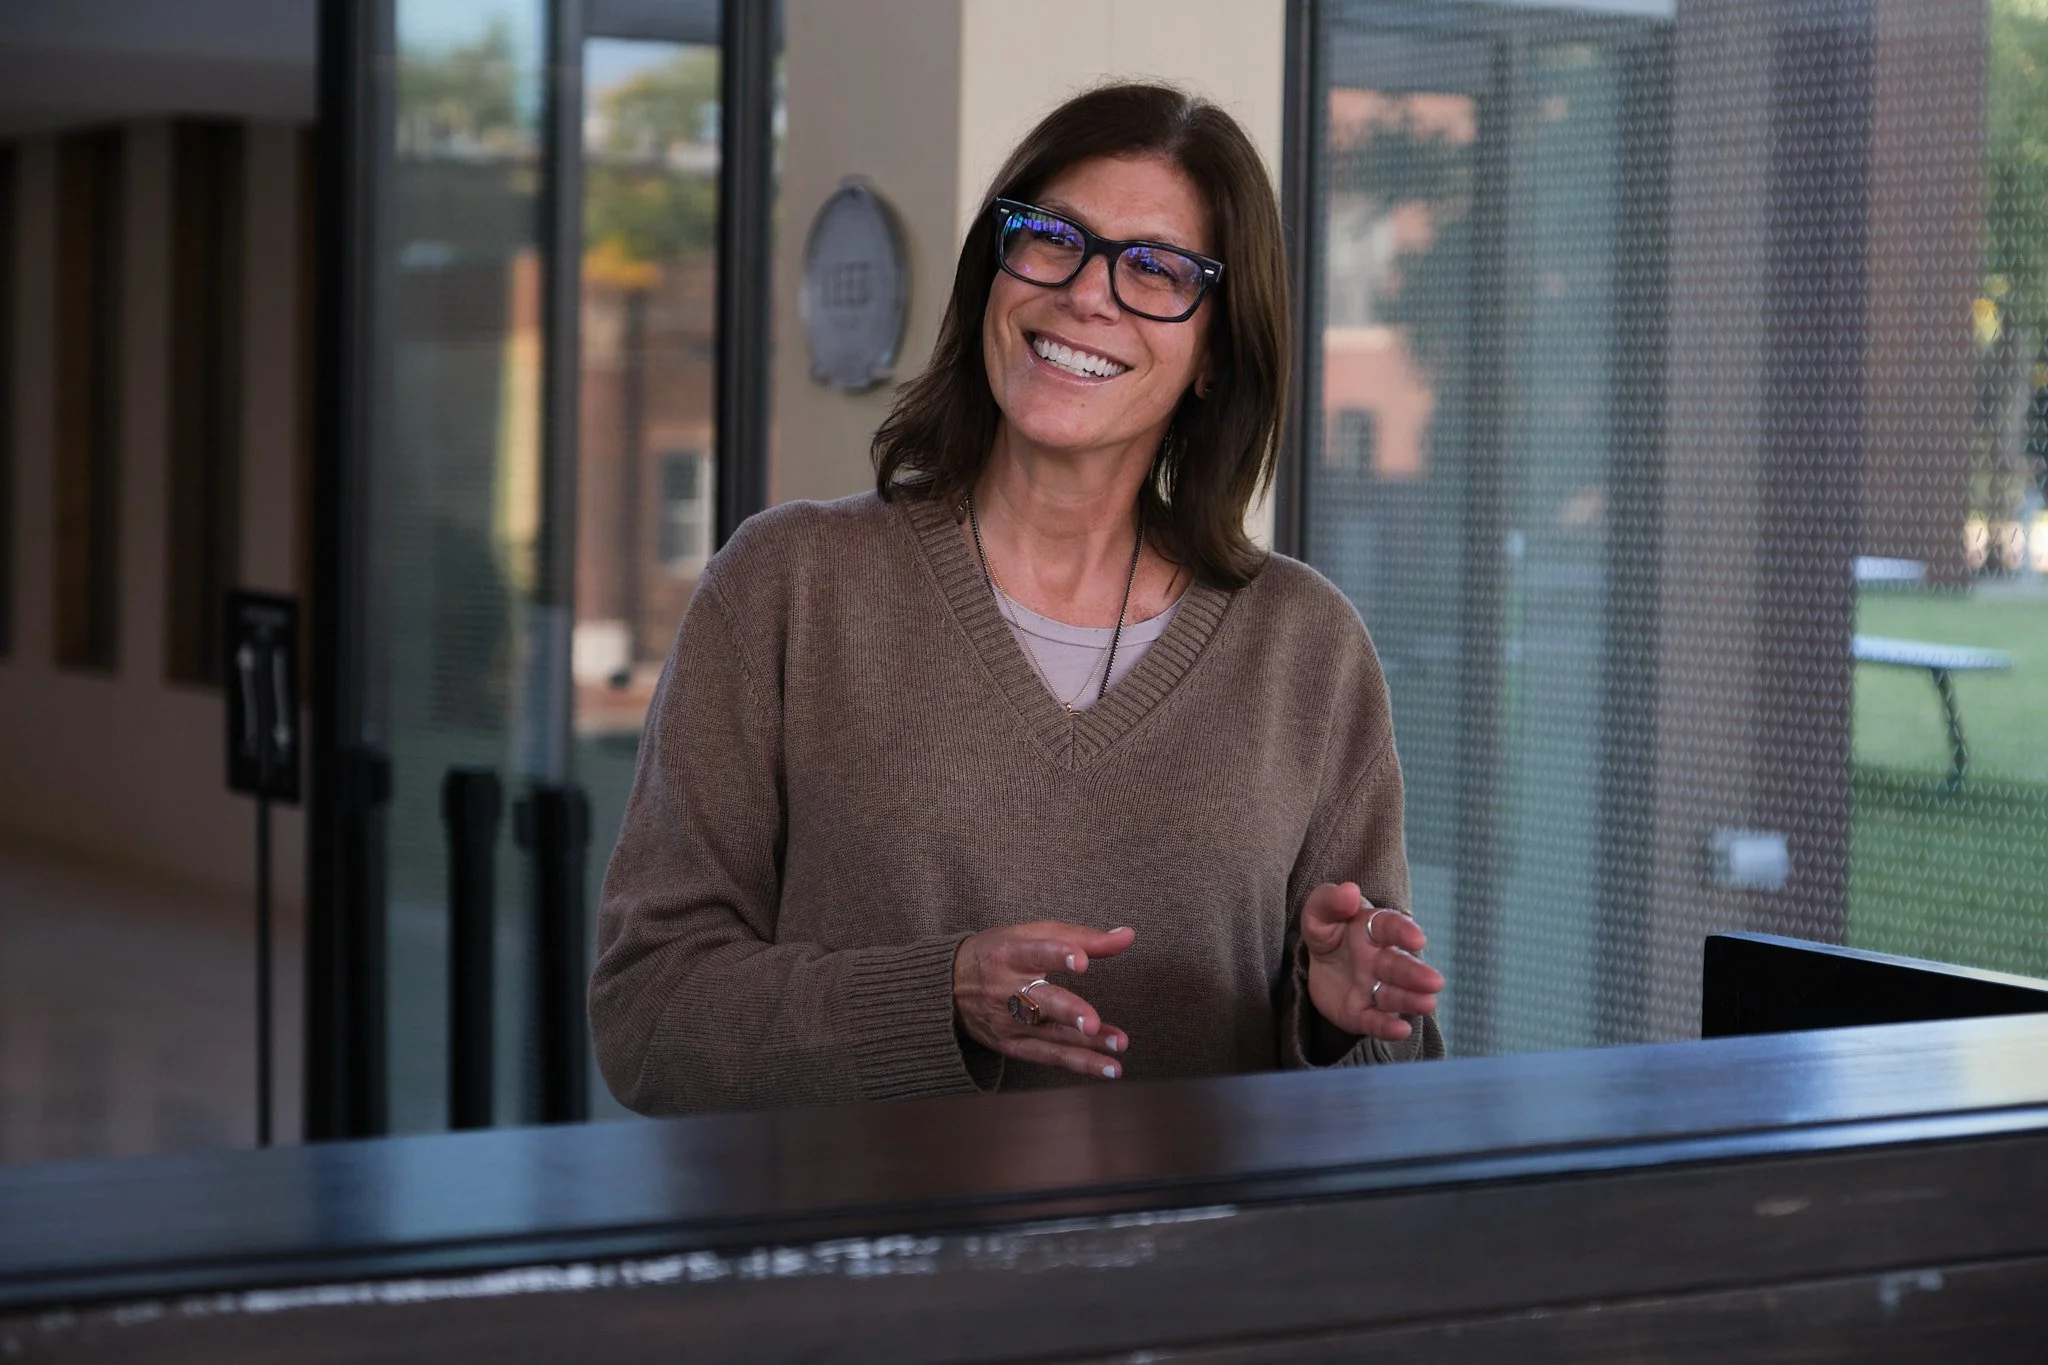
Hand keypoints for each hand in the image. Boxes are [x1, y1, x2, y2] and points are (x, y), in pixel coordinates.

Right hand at [954, 922, 1135, 1079]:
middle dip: (1068, 1013)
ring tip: (1118, 1046)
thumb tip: (1127, 936)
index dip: (1057, 955)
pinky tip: (1109, 1067)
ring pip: (1050, 1035)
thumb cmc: (1000, 953)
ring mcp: (1007, 1023)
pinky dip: (1080, 1063)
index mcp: (1009, 954)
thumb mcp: (1033, 935)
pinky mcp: (1011, 1046)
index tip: (1081, 960)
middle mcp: (1005, 990)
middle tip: (1092, 1022)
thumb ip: (1082, 937)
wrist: (948, 986)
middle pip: (1039, 1002)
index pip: (1035, 952)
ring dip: (1086, 1045)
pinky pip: (1049, 1056)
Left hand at [1302, 882, 1444, 1042]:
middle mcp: (1379, 960)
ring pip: (1393, 994)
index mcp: (1372, 929)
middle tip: (1435, 982)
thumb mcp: (1319, 913)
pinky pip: (1374, 1020)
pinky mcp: (1361, 1013)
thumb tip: (1349, 891)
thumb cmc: (1326, 930)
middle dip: (1415, 973)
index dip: (1404, 932)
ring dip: (1410, 999)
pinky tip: (1401, 1030)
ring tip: (1428, 1004)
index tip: (1417, 940)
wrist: (1316, 963)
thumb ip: (1329, 901)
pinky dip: (1387, 1026)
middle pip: (1397, 965)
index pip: (1390, 927)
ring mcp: (1372, 988)